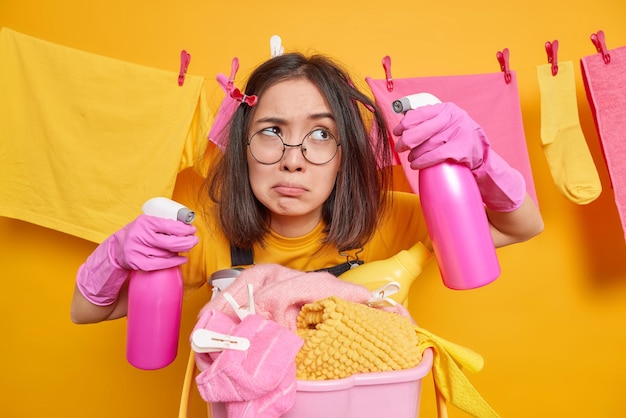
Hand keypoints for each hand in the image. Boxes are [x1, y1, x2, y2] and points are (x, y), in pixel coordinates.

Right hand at [113, 214, 198, 270]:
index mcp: (145, 222)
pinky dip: (175, 262)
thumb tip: (186, 227)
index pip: (170, 225)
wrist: (116, 248)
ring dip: (179, 251)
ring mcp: (139, 251)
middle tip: (194, 240)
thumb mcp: (146, 222)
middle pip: (171, 242)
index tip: (192, 230)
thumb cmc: (137, 233)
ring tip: (184, 247)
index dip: (184, 229)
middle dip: (187, 242)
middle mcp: (141, 236)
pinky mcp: (139, 263)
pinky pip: (162, 264)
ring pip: (168, 253)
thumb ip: (163, 223)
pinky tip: (182, 259)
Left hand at [393, 102, 525, 211]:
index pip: (418, 113)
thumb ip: (430, 121)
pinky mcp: (460, 148)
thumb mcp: (447, 124)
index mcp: (447, 109)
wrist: (482, 154)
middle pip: (420, 130)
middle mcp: (453, 118)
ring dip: (414, 154)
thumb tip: (403, 126)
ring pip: (426, 145)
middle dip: (405, 141)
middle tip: (399, 147)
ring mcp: (458, 132)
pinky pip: (434, 156)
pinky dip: (422, 161)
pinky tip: (417, 164)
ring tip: (411, 158)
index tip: (397, 132)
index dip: (403, 124)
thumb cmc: (459, 139)